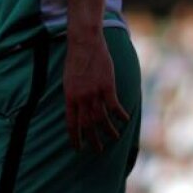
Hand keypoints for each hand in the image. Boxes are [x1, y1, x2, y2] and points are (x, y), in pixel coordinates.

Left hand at [63, 32, 129, 151]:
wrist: (84, 42)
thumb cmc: (75, 59)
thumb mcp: (68, 80)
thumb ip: (73, 96)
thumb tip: (76, 110)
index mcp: (69, 97)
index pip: (71, 124)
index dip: (75, 138)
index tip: (78, 148)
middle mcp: (81, 98)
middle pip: (88, 125)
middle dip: (93, 140)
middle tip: (98, 149)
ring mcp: (94, 92)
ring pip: (102, 118)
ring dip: (109, 131)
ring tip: (114, 138)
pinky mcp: (107, 86)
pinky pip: (114, 106)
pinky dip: (120, 115)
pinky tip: (125, 120)